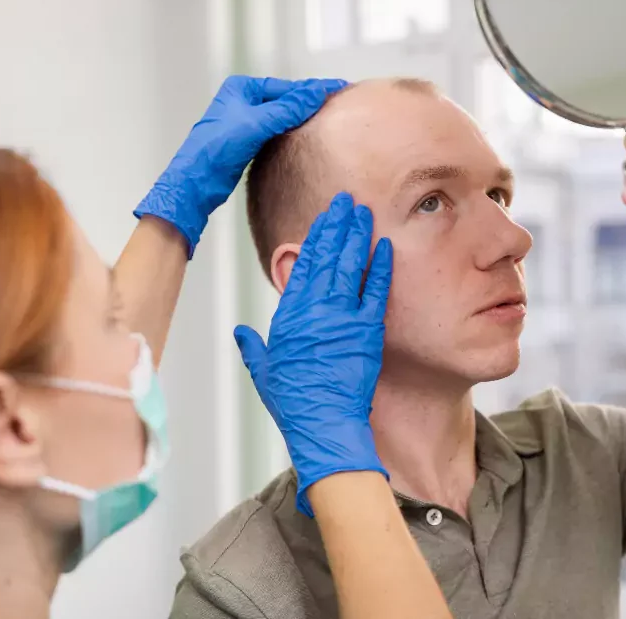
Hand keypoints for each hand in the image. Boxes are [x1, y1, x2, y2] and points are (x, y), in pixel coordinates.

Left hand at [135, 75, 346, 256]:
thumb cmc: (217, 149)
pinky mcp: (247, 143)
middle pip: (285, 100)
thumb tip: (317, 93)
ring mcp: (245, 122)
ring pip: (282, 117)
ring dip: (302, 118)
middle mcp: (243, 101)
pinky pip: (276, 132)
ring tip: (330, 118)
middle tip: (340, 103)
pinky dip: (292, 132)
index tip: (340, 88)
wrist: (195, 183)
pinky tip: (308, 135)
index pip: (286, 87)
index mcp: (241, 88)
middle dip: (310, 103)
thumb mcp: (256, 124)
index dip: (313, 89)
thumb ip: (287, 108)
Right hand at [233, 192, 391, 516]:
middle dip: (338, 225)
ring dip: (358, 235)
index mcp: (288, 315)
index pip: (302, 266)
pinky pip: (375, 290)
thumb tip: (240, 332)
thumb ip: (252, 346)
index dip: (314, 238)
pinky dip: (380, 266)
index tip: (323, 220)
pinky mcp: (367, 330)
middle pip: (327, 256)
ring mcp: (342, 317)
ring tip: (363, 211)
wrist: (324, 424)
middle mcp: (314, 310)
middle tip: (347, 201)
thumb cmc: (293, 402)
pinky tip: (384, 245)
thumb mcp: (264, 371)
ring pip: (350, 265)